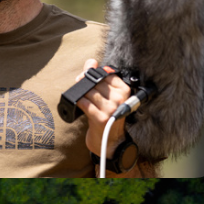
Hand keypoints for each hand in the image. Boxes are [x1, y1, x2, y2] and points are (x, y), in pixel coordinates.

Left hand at [76, 59, 143, 176]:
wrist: (110, 142)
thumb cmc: (107, 116)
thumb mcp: (106, 96)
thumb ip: (98, 76)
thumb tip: (91, 61)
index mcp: (125, 90)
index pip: (106, 74)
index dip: (93, 74)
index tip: (87, 79)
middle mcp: (120, 98)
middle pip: (96, 83)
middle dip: (84, 84)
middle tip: (81, 89)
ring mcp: (111, 108)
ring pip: (89, 92)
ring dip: (81, 95)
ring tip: (83, 101)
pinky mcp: (101, 118)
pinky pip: (84, 103)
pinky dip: (78, 103)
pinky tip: (79, 107)